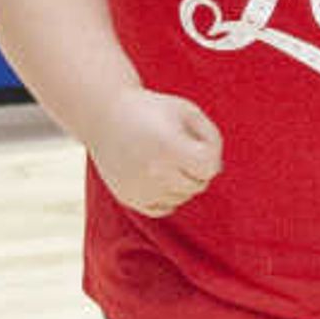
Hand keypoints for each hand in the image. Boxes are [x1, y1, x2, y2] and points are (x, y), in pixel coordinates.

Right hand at [88, 89, 222, 216]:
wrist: (104, 115)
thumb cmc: (153, 110)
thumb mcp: (188, 111)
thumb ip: (212, 138)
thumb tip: (215, 171)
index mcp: (168, 147)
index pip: (210, 168)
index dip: (210, 152)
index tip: (194, 137)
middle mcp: (153, 172)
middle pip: (199, 185)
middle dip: (196, 168)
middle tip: (178, 146)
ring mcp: (140, 188)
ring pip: (182, 197)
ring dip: (182, 181)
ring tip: (164, 157)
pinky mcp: (129, 199)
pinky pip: (165, 208)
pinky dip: (168, 195)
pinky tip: (159, 175)